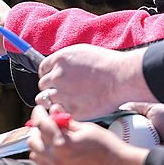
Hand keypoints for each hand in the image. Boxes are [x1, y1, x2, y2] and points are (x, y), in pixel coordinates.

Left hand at [28, 105, 147, 164]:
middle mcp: (56, 160)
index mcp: (62, 144)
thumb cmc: (108, 149)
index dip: (38, 113)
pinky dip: (44, 157)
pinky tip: (55, 151)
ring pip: (35, 155)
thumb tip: (55, 110)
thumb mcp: (87, 128)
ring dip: (39, 143)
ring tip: (51, 137)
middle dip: (37, 128)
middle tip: (47, 123)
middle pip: (32, 140)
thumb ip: (66, 121)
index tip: (41, 109)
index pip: (40, 124)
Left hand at [37, 45, 152, 119]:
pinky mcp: (71, 109)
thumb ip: (63, 61)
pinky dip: (64, 111)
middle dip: (50, 88)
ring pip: (46, 100)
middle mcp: (57, 76)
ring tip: (67, 100)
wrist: (121, 77)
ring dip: (54, 101)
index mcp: (59, 60)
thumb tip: (54, 69)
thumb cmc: (106, 63)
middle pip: (42, 86)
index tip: (54, 80)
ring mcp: (63, 94)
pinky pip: (59, 112)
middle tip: (62, 91)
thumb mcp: (79, 52)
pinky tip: (75, 106)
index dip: (48, 76)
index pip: (42, 70)